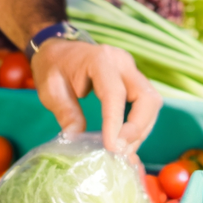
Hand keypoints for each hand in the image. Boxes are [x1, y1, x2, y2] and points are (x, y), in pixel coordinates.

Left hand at [31, 39, 161, 153]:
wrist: (61, 49)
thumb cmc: (54, 67)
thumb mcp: (51, 89)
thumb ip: (65, 112)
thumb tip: (77, 138)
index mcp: (100, 60)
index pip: (115, 93)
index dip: (116, 122)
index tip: (112, 147)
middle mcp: (123, 63)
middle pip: (147, 98)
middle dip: (138, 129)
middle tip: (120, 152)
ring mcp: (133, 71)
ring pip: (152, 103)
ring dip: (141, 131)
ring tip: (122, 152)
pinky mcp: (135, 82)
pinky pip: (146, 106)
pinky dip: (139, 126)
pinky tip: (126, 143)